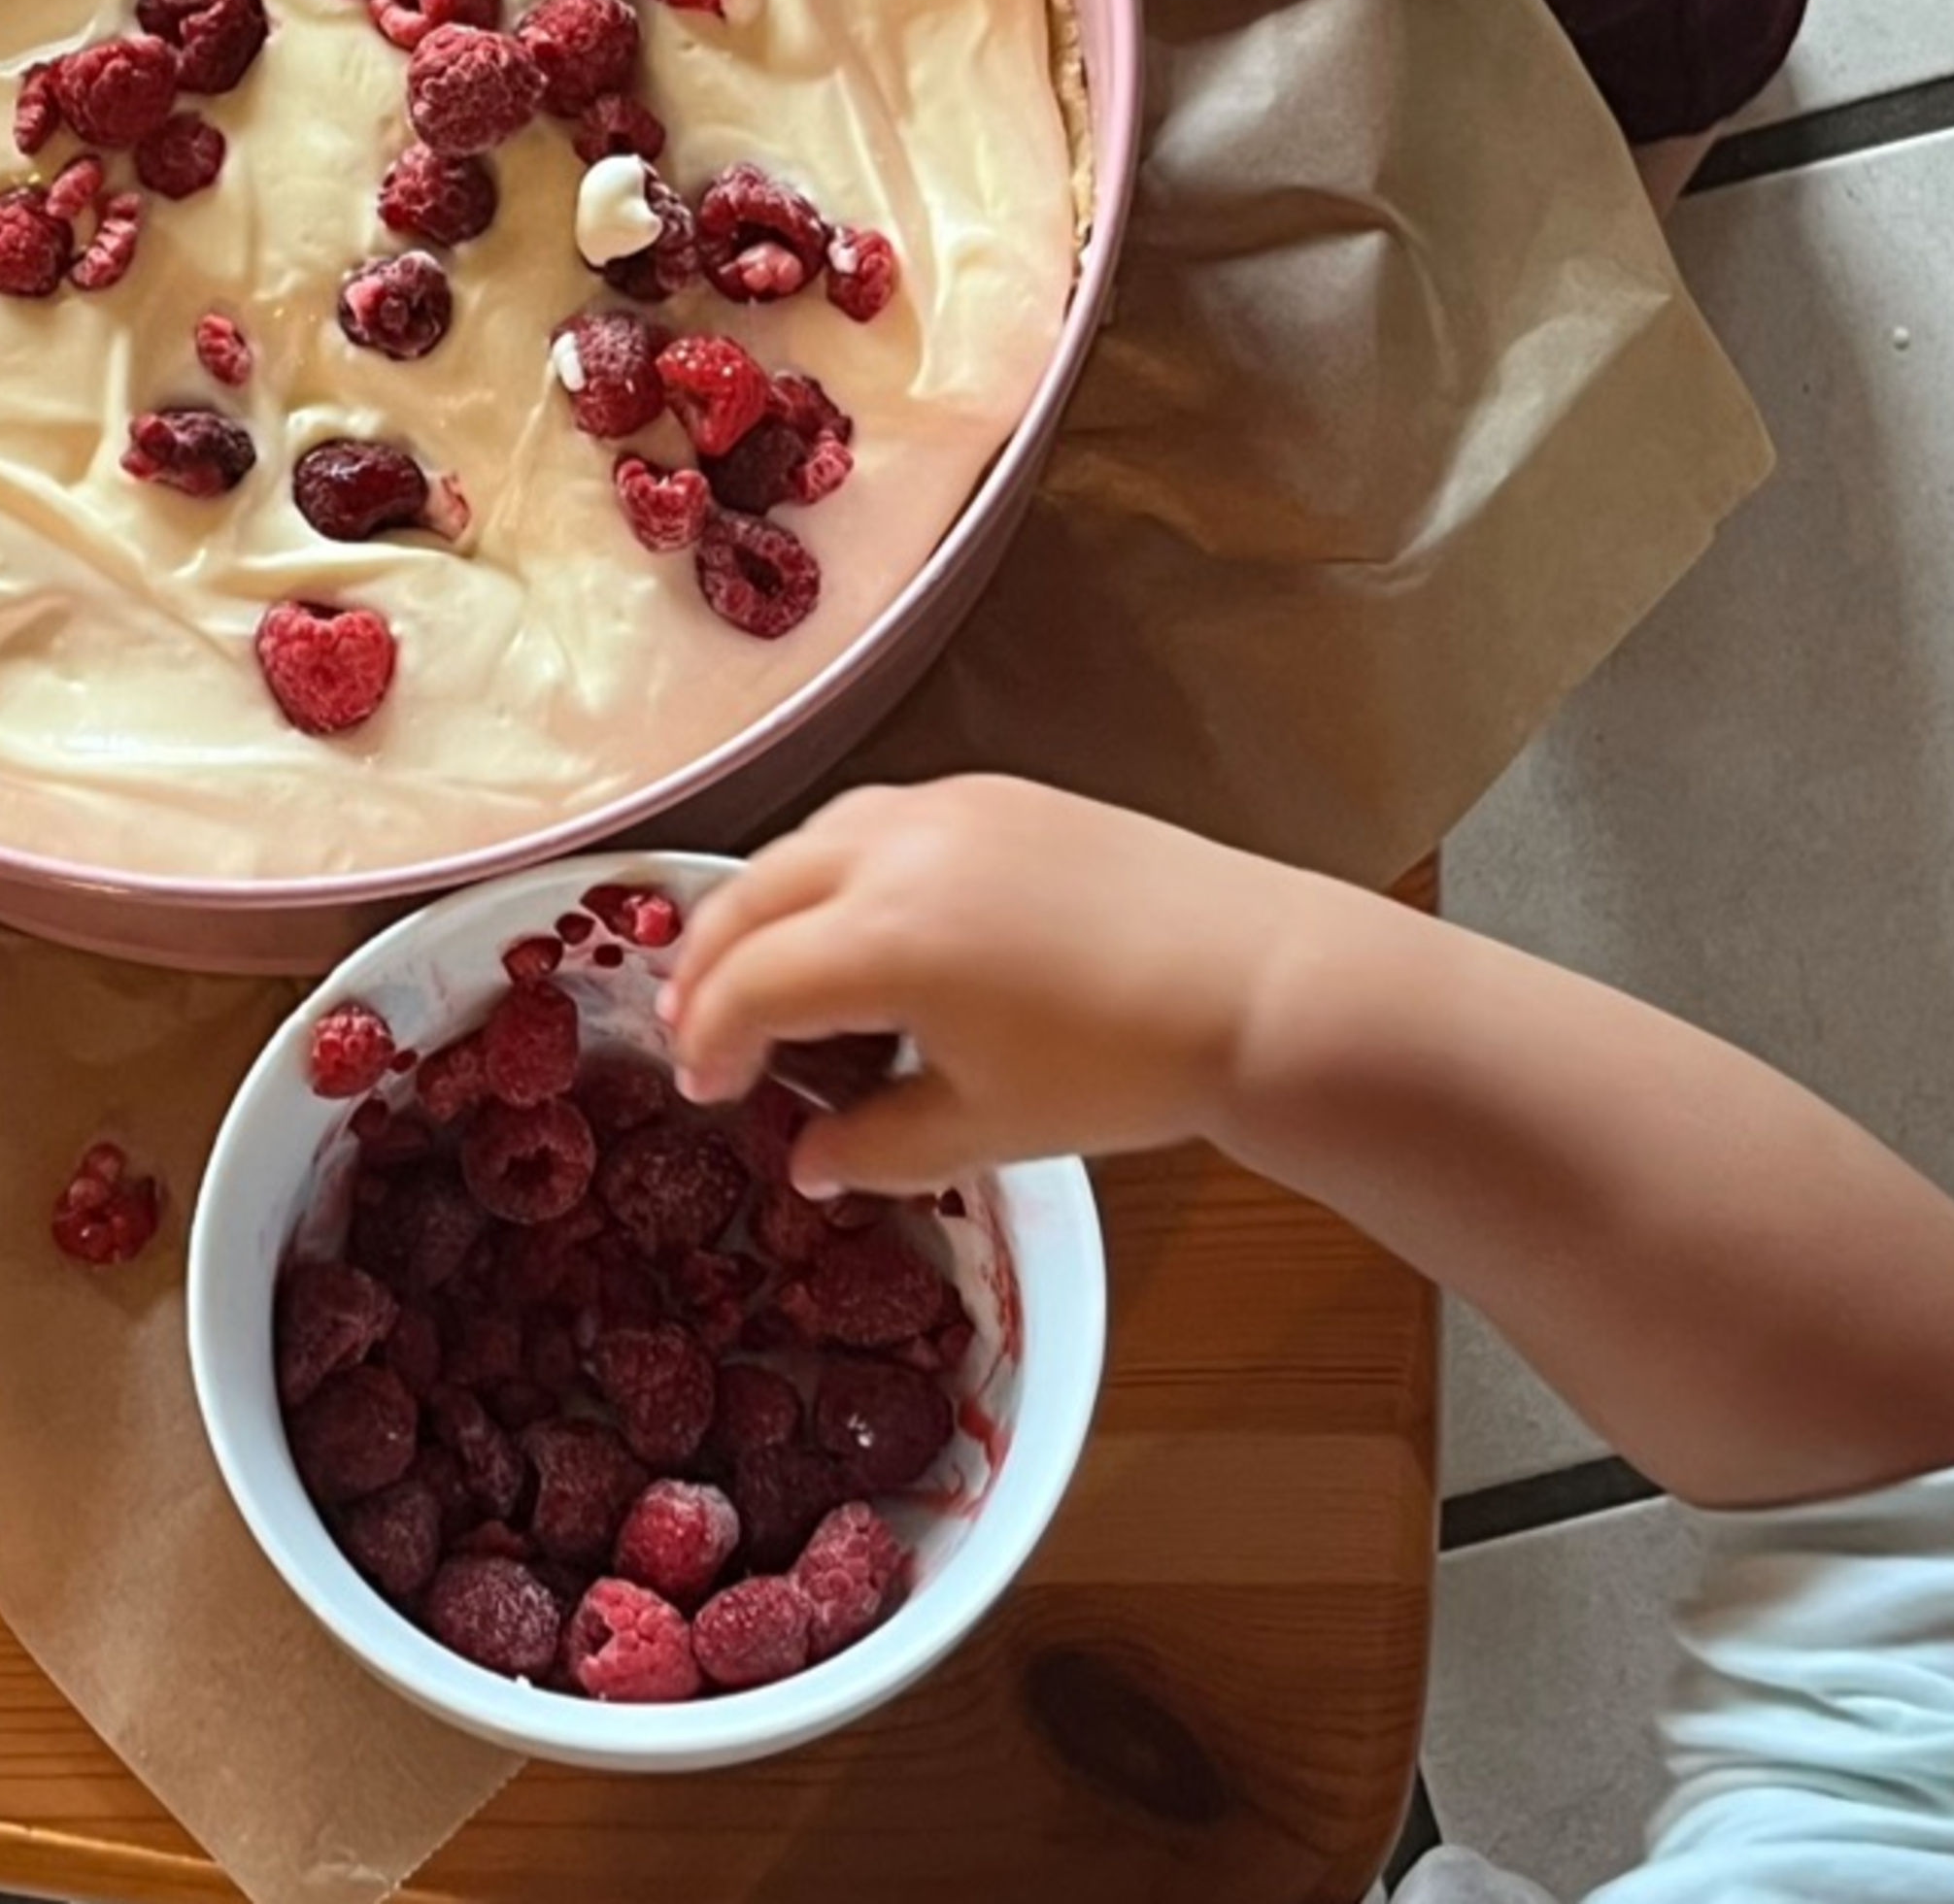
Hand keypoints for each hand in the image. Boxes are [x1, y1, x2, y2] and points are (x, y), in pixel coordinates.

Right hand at [665, 777, 1336, 1195]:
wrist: (1256, 982)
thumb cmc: (1123, 1067)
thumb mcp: (986, 1129)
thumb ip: (876, 1144)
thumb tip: (808, 1160)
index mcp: (880, 937)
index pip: (747, 983)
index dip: (707, 1040)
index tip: (703, 1089)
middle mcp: (893, 850)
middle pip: (751, 894)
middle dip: (709, 962)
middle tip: (696, 1025)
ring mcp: (945, 807)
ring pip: (806, 842)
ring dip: (762, 904)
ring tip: (758, 966)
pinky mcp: (993, 793)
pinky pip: (873, 818)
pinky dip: (830, 866)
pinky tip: (849, 915)